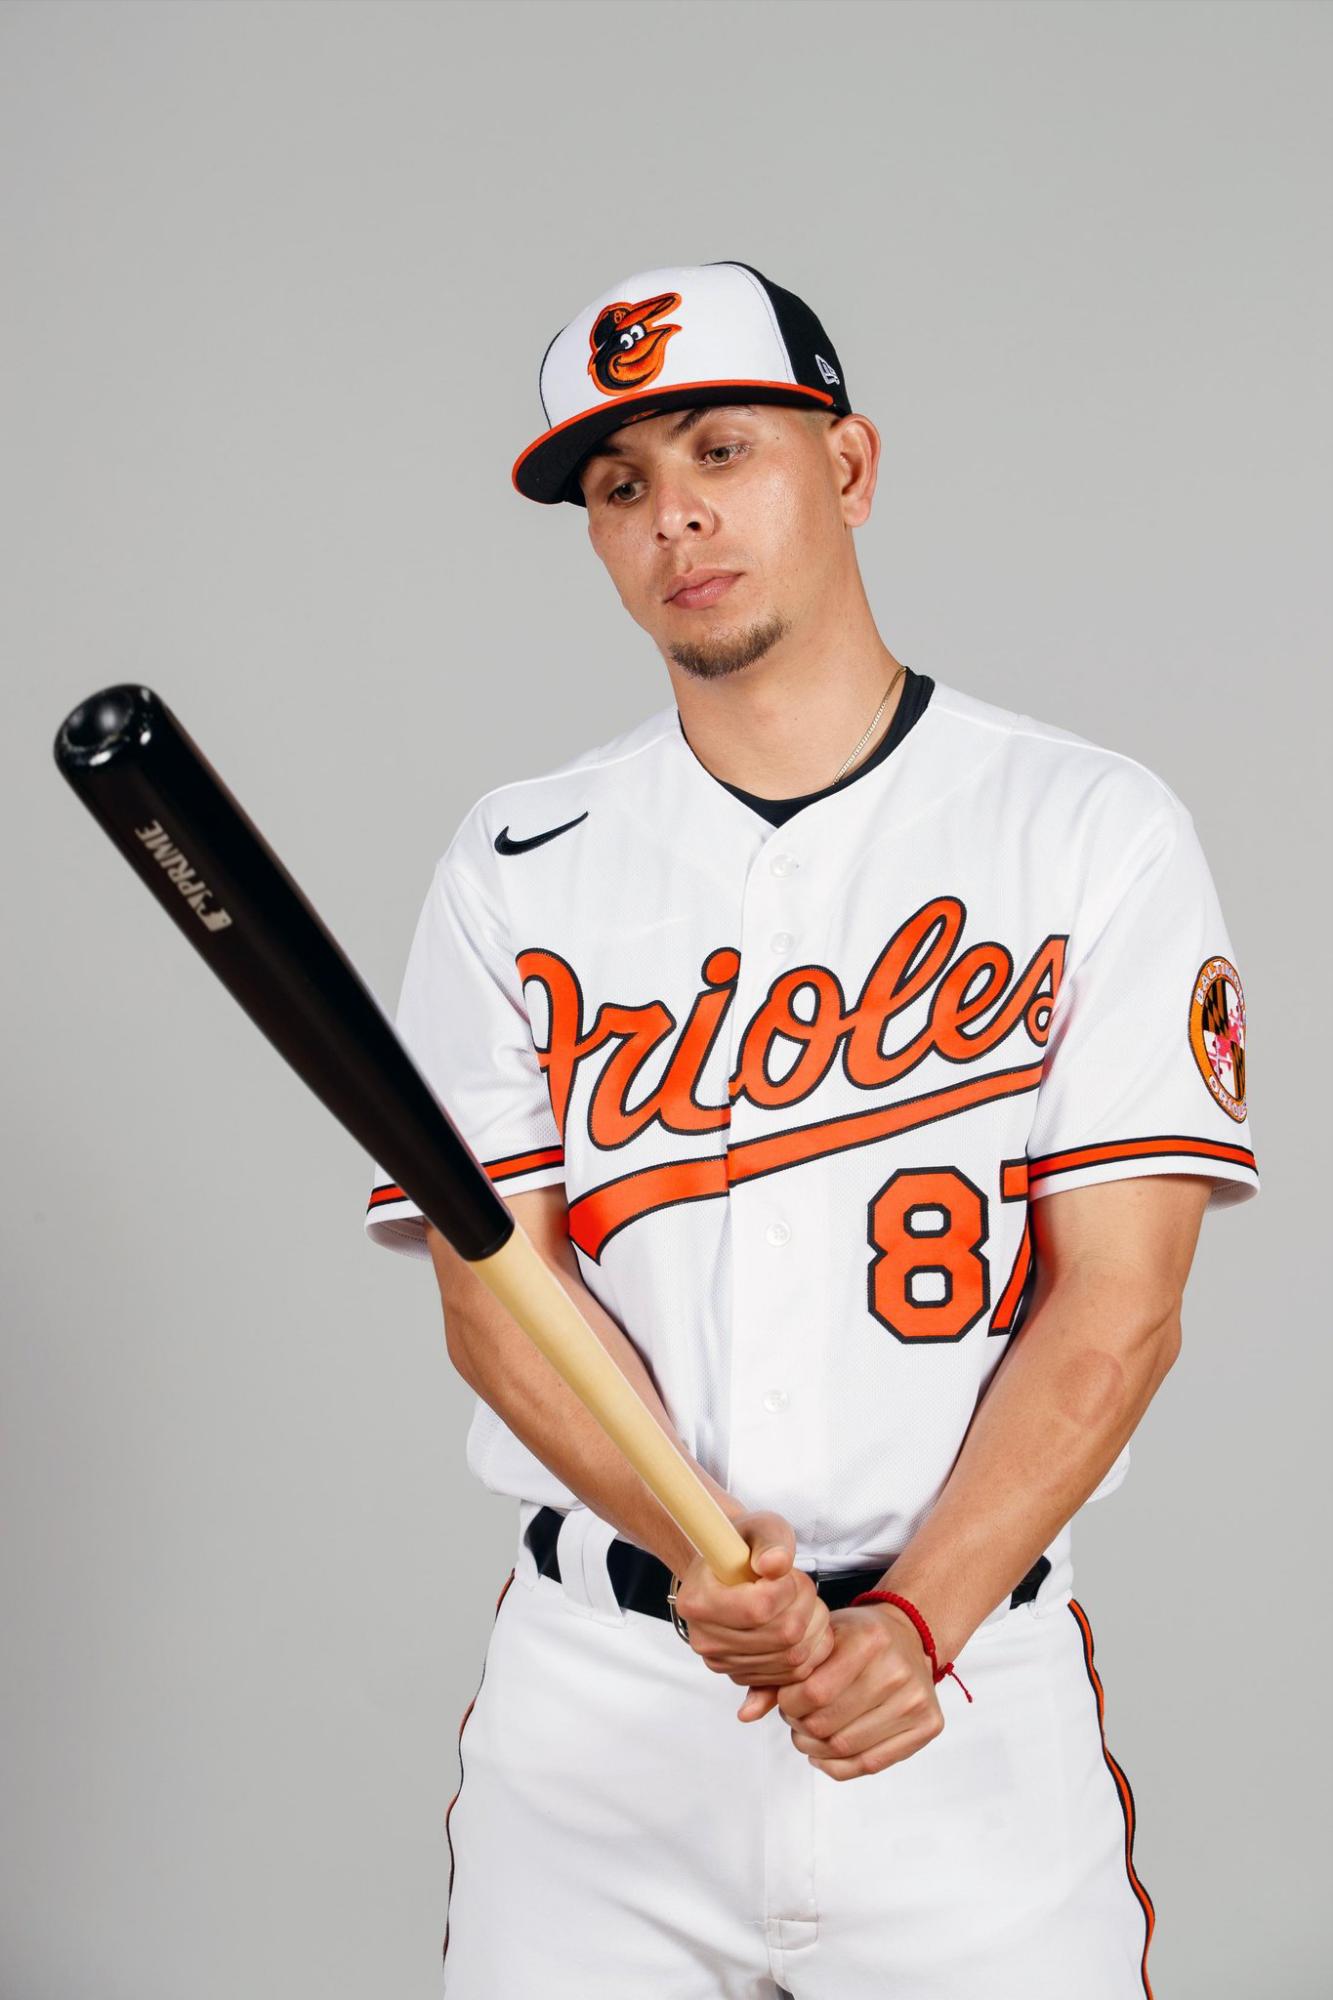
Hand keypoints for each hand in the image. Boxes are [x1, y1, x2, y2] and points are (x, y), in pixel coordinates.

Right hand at [674, 1511, 834, 1701]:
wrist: (725, 1568)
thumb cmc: (742, 1546)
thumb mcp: (758, 1527)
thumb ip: (771, 1541)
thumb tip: (776, 1564)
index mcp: (698, 1600)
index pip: (759, 1609)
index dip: (788, 1589)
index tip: (786, 1573)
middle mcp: (704, 1638)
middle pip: (782, 1636)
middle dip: (805, 1606)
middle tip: (801, 1586)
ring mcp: (722, 1662)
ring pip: (793, 1659)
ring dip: (813, 1627)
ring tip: (802, 1602)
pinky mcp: (741, 1676)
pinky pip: (793, 1675)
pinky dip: (811, 1650)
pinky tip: (804, 1623)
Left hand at [741, 1602, 944, 1779]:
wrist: (908, 1635)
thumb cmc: (855, 1637)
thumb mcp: (818, 1639)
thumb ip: (777, 1674)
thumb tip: (745, 1714)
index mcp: (870, 1639)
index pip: (814, 1692)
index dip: (789, 1703)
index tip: (787, 1698)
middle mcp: (898, 1669)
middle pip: (829, 1724)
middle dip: (801, 1727)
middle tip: (797, 1718)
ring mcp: (917, 1700)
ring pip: (848, 1748)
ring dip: (817, 1748)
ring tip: (812, 1733)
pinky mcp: (928, 1725)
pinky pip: (872, 1764)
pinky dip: (839, 1765)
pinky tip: (828, 1751)